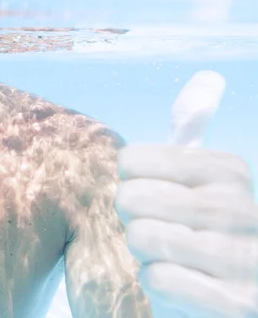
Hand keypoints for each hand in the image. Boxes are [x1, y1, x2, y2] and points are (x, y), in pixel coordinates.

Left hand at [116, 71, 256, 316]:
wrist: (233, 290)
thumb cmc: (201, 227)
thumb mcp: (200, 175)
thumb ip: (194, 130)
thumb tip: (207, 77)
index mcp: (228, 169)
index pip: (130, 161)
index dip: (128, 183)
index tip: (152, 195)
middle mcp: (241, 207)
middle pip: (130, 198)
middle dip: (131, 218)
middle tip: (154, 227)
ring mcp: (244, 258)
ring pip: (142, 238)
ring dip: (143, 251)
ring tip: (167, 253)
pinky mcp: (237, 304)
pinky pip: (159, 280)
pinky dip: (156, 282)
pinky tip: (177, 281)